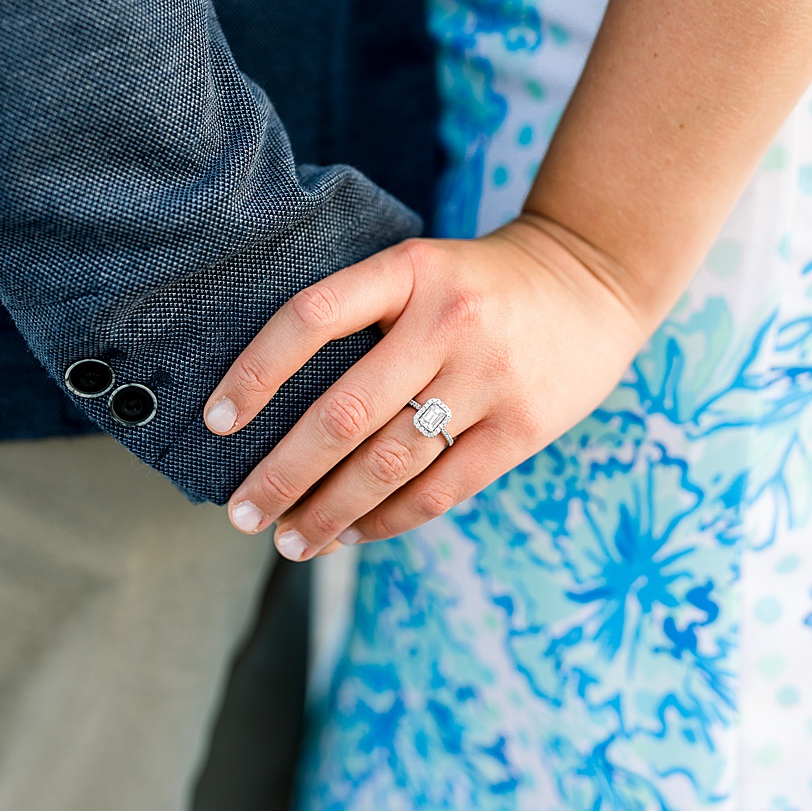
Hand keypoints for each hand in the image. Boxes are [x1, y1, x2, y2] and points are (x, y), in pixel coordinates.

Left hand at [205, 216, 652, 559]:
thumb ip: (366, 317)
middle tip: (241, 514)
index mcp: (412, 271)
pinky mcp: (524, 425)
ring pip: (389, 463)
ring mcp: (491, 375)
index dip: (256, 373)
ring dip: (330, 512)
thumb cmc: (484, 285)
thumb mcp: (425, 270)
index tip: (217, 422)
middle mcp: (449, 320)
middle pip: (345, 414)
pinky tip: (356, 533)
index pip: (312, 318)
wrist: (594, 282)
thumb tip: (275, 413)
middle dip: (283, 475)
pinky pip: (442, 487)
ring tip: (292, 540)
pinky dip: (390, 519)